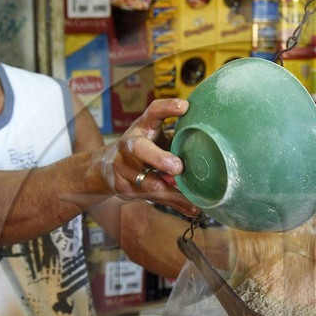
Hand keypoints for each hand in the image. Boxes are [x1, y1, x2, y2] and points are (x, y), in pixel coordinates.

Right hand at [101, 99, 198, 216]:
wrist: (106, 168)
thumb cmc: (142, 151)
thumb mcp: (155, 139)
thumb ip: (176, 140)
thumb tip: (210, 144)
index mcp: (142, 128)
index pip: (152, 112)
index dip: (166, 108)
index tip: (184, 107)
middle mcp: (130, 145)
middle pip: (139, 149)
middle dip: (158, 158)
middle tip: (178, 167)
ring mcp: (123, 168)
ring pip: (147, 182)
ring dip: (172, 192)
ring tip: (192, 200)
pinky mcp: (124, 188)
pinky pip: (151, 198)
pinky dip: (173, 204)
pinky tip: (191, 209)